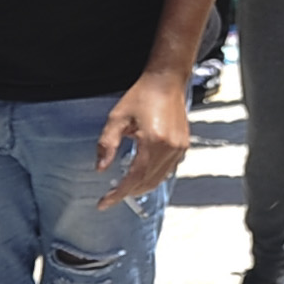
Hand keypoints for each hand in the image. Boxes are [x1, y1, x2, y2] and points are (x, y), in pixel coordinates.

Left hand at [95, 66, 191, 206]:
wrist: (166, 80)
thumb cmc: (142, 95)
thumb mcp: (117, 118)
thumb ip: (107, 144)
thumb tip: (100, 168)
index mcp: (153, 141)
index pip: (134, 178)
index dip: (118, 194)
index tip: (103, 203)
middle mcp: (170, 147)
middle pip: (147, 182)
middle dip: (128, 192)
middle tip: (111, 195)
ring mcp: (179, 147)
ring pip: (159, 179)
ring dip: (141, 187)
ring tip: (124, 187)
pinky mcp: (183, 144)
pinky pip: (168, 170)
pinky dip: (154, 177)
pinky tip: (142, 174)